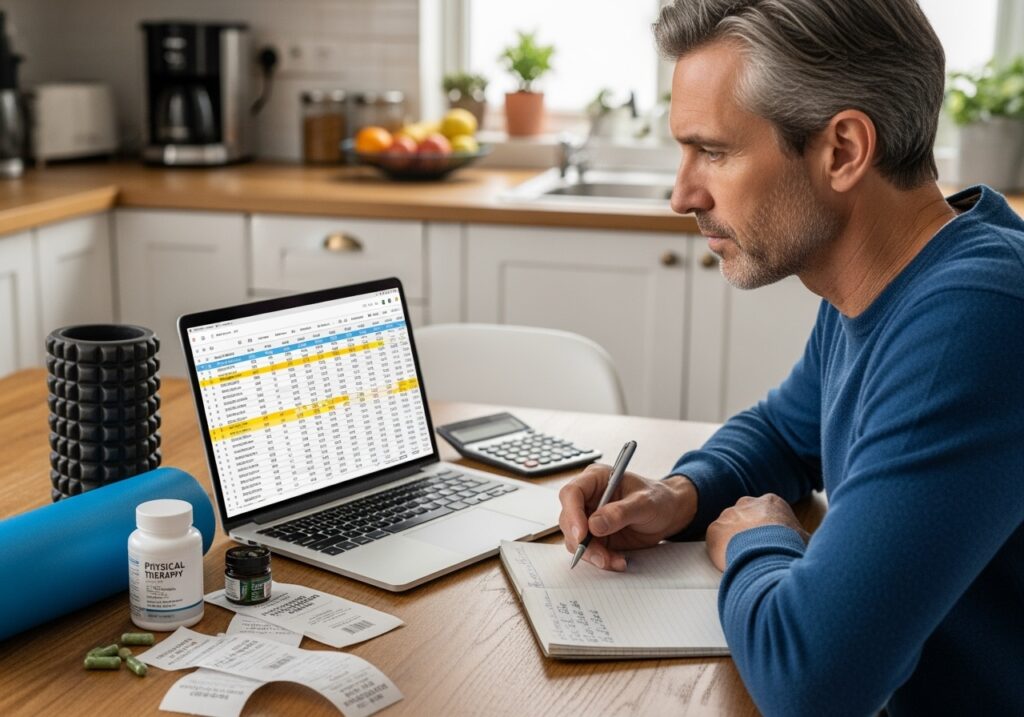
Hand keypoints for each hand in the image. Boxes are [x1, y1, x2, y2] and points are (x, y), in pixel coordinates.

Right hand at [558, 464, 696, 571]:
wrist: (669, 514)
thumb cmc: (658, 499)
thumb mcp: (645, 503)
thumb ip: (620, 512)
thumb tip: (594, 525)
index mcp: (595, 479)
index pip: (572, 492)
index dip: (572, 513)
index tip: (582, 534)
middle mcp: (587, 498)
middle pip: (568, 519)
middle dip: (582, 541)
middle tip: (601, 555)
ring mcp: (589, 518)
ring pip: (575, 539)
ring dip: (592, 554)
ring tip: (615, 560)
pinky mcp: (595, 536)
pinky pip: (589, 551)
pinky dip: (601, 560)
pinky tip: (618, 560)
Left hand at [705, 494, 808, 570]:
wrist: (768, 554)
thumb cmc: (789, 546)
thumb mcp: (804, 538)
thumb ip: (800, 536)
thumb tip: (806, 544)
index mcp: (770, 502)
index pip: (764, 513)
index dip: (765, 529)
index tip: (766, 542)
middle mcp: (747, 504)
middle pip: (744, 517)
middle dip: (747, 533)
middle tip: (753, 551)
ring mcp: (729, 515)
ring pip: (728, 528)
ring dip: (733, 541)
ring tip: (743, 559)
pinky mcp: (714, 529)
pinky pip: (715, 540)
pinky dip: (720, 551)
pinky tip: (730, 561)